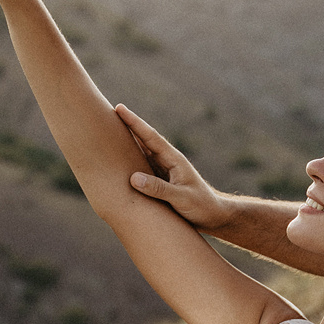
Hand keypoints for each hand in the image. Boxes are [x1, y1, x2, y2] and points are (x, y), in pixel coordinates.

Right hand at [115, 104, 230, 232]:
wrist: (213, 215)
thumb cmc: (201, 206)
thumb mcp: (181, 198)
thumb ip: (159, 188)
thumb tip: (133, 178)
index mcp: (174, 159)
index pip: (151, 137)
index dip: (134, 122)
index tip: (119, 108)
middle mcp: (167, 160)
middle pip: (144, 139)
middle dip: (127, 125)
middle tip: (109, 110)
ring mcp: (164, 169)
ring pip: (142, 151)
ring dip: (127, 140)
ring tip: (110, 129)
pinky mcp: (161, 179)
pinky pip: (142, 165)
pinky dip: (130, 158)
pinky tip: (120, 156)